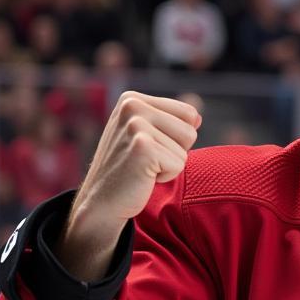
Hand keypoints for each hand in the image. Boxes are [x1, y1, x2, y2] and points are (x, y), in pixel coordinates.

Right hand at [57, 91, 199, 280]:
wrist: (101, 201)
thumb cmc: (128, 169)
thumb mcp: (146, 136)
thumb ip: (170, 123)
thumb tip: (198, 118)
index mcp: (133, 99)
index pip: (189, 114)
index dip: (176, 138)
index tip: (149, 148)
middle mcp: (132, 105)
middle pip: (190, 131)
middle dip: (175, 152)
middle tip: (146, 160)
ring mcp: (136, 124)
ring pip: (185, 149)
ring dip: (169, 165)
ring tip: (143, 168)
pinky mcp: (143, 147)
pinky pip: (179, 164)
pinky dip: (165, 177)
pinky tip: (142, 177)